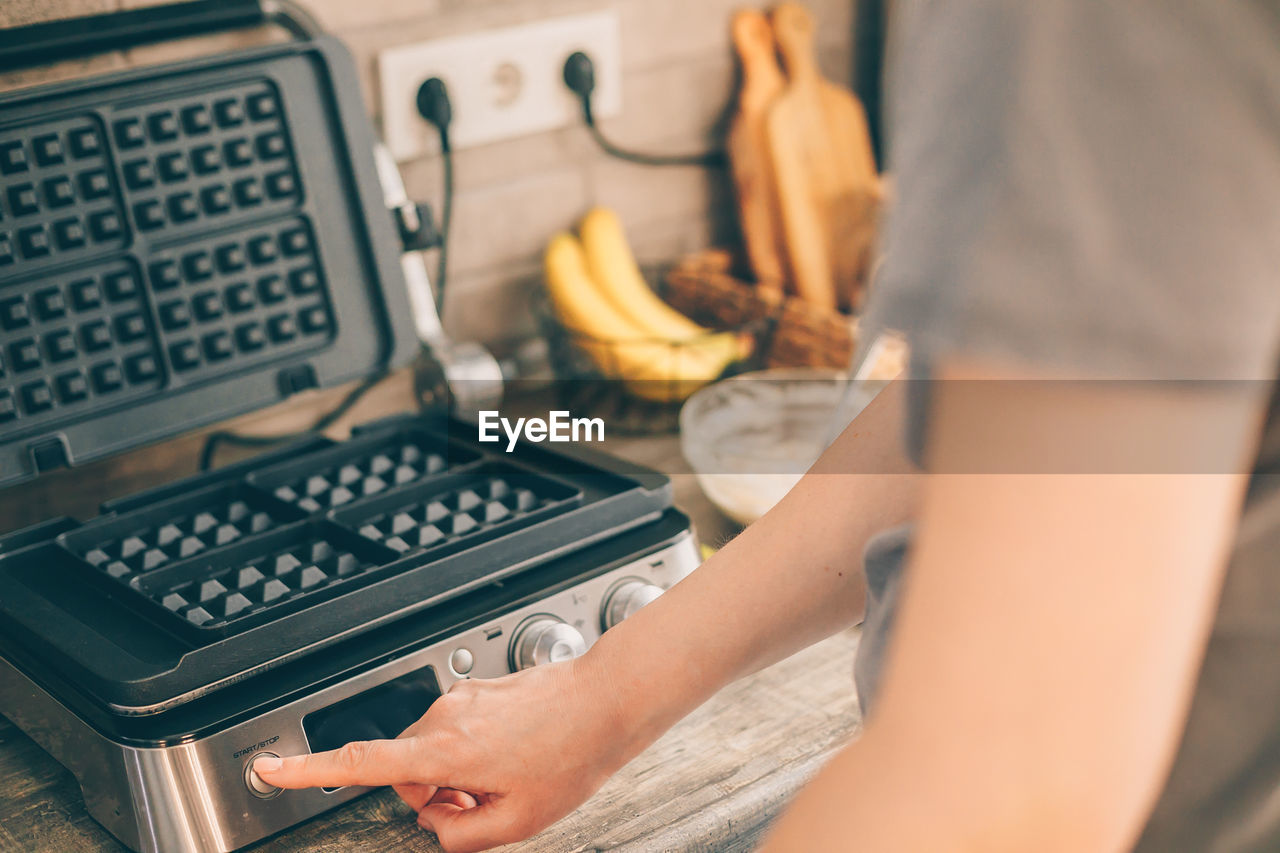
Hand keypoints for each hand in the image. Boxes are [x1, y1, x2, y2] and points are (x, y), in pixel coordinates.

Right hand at [253, 655, 640, 851]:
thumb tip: (438, 824)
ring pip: (431, 750)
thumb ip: (461, 836)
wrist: (605, 700)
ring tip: (505, 779)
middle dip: (432, 796)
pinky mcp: (477, 690)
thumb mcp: (518, 821)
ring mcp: (461, 698)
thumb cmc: (570, 753)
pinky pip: (455, 730)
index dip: (308, 770)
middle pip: (404, 768)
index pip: (360, 763)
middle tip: (480, 805)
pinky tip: (512, 758)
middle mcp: (445, 716)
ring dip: (455, 774)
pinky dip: (471, 753)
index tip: (268, 767)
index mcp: (446, 750)